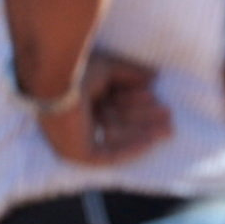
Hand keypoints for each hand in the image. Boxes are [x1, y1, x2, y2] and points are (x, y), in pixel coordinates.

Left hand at [40, 51, 164, 169]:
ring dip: (142, 134)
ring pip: (115, 138)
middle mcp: (73, 119)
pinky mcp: (76, 152)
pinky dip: (129, 150)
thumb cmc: (75, 69)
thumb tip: (154, 76)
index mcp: (75, 98)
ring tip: (167, 129)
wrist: (56, 81)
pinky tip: (150, 142)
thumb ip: (130, 73)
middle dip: (143, 119)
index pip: (109, 104)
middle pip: (116, 121)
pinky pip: (107, 156)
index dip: (133, 100)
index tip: (155, 95)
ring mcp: (74, 138)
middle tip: (168, 116)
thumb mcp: (108, 68)